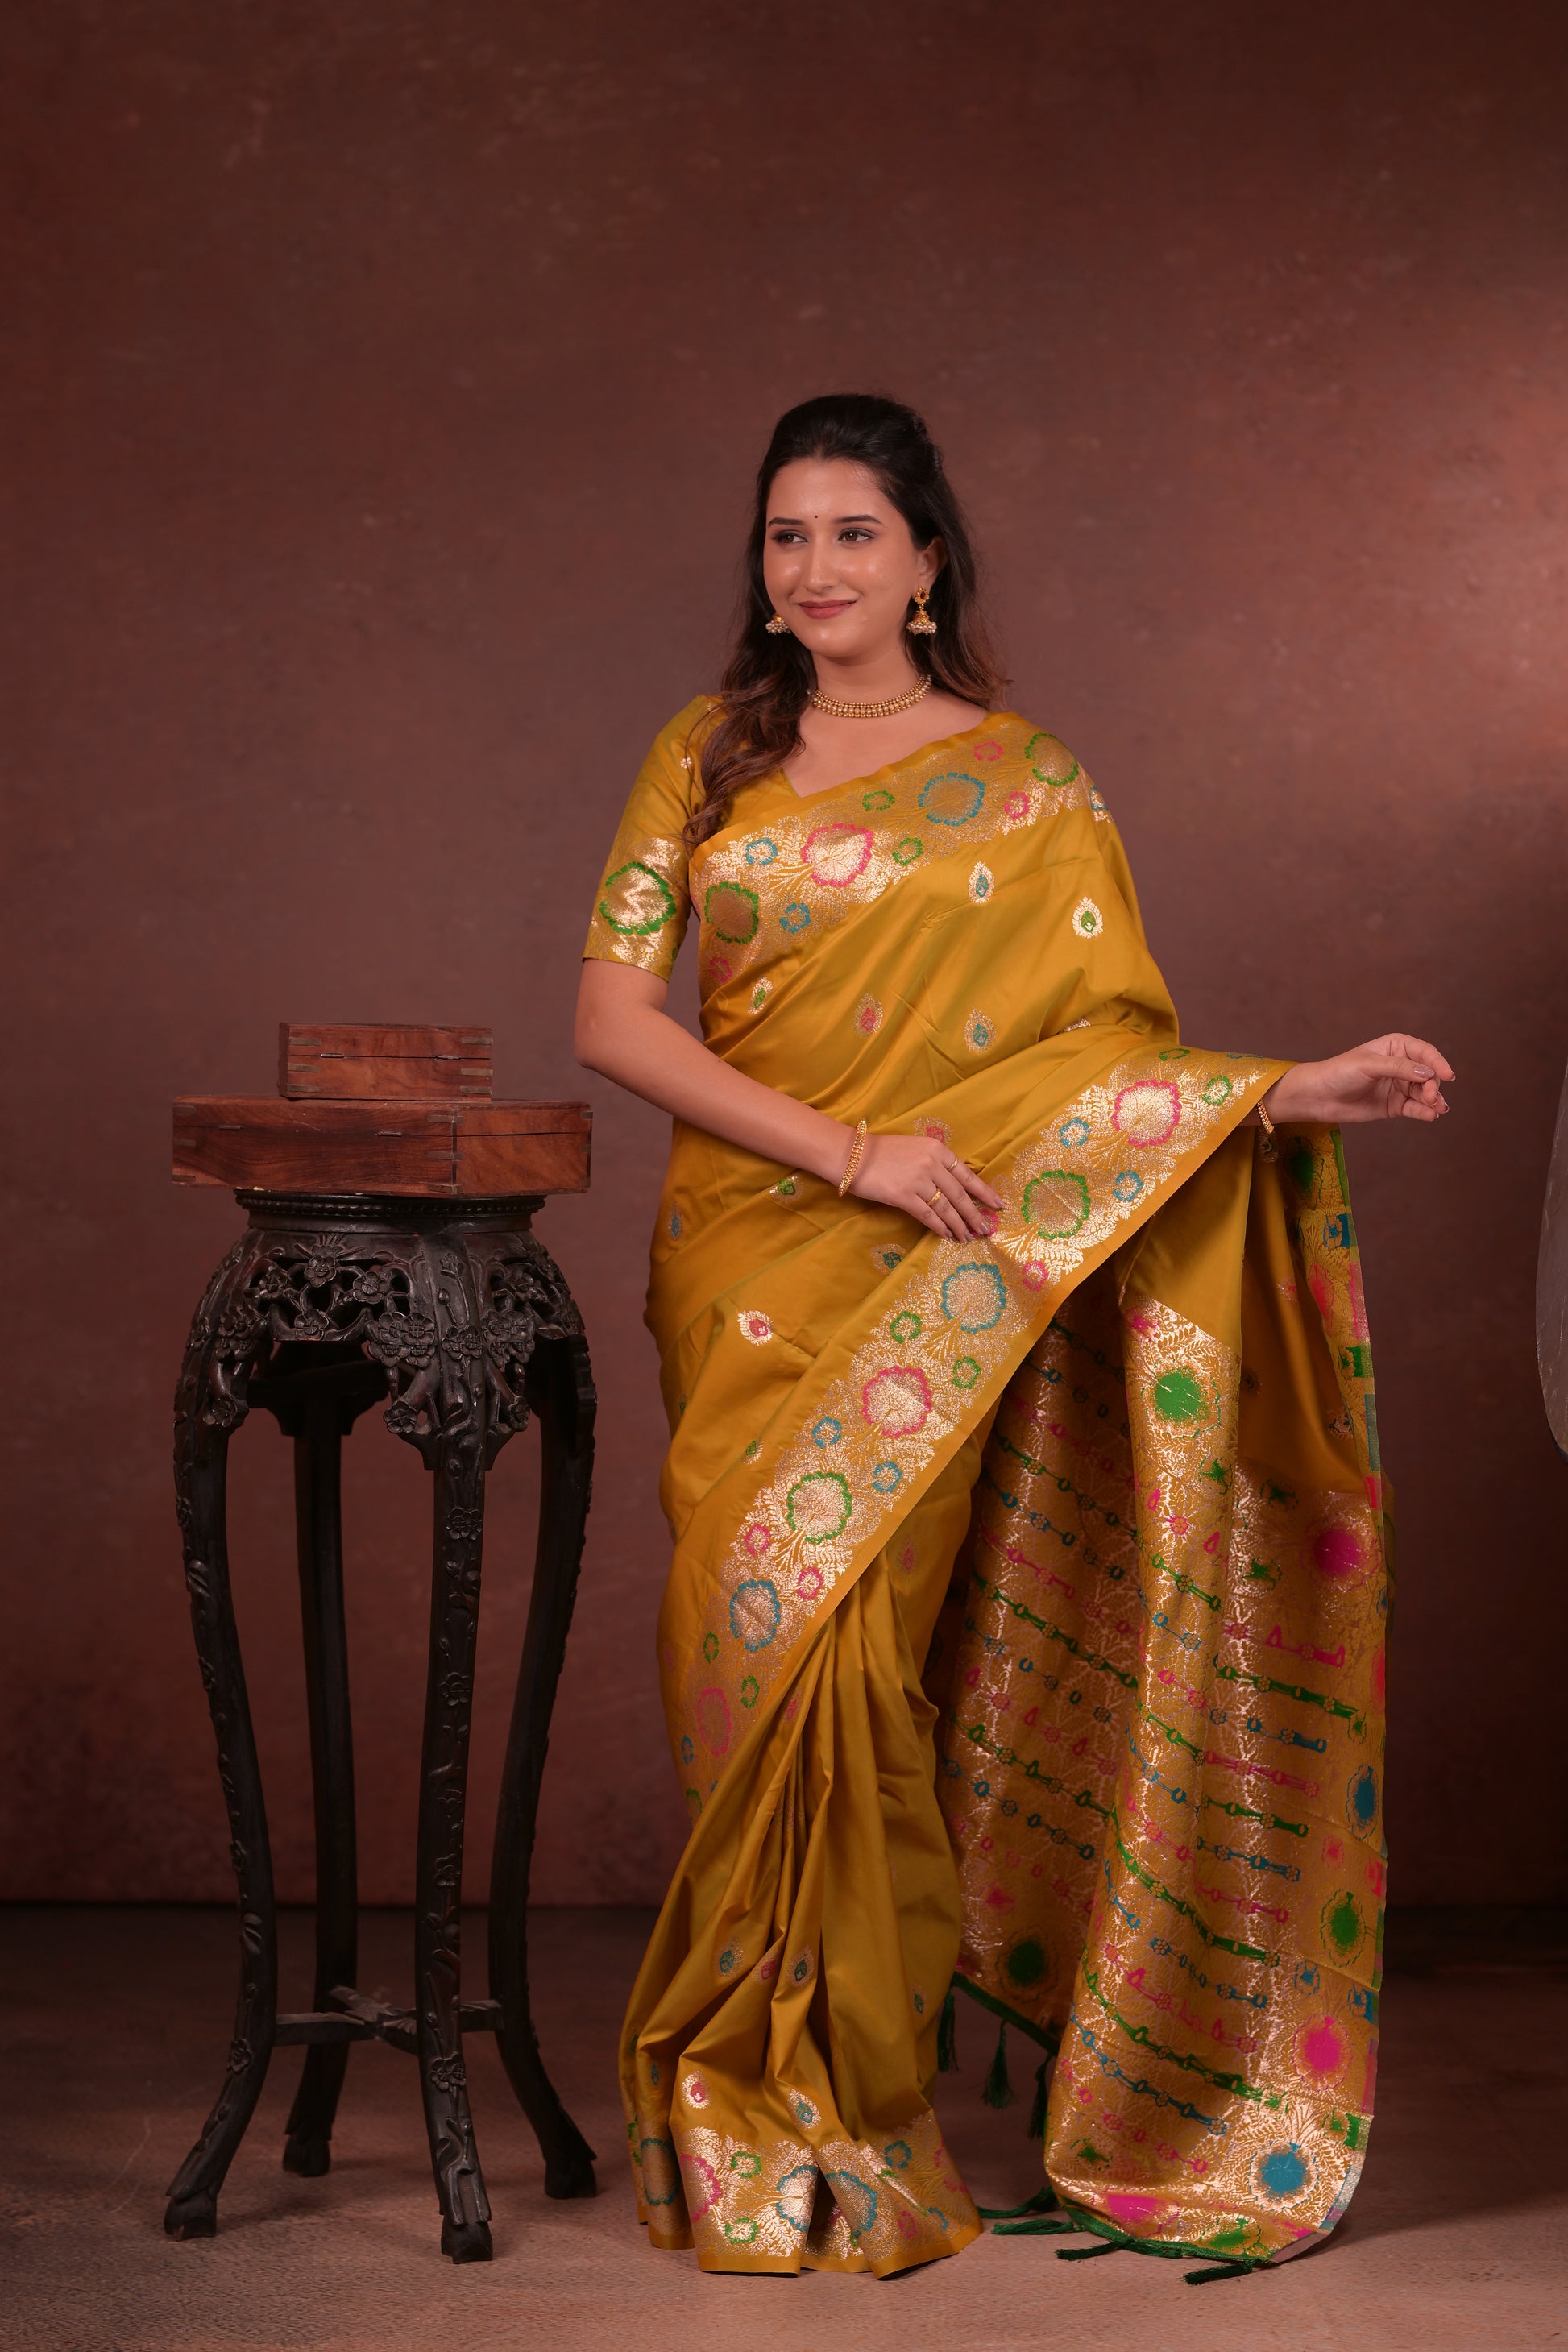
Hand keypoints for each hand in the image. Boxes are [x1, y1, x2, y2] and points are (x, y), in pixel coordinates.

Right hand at [851, 1132, 1002, 1239]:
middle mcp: (931, 1164)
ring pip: (947, 1208)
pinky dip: (940, 1227)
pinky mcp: (903, 1196)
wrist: (852, 1154)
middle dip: (975, 1215)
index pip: (967, 1174)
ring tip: (968, 1237)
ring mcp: (918, 1180)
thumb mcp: (915, 1148)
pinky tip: (948, 1235)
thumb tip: (954, 1186)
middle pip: (960, 1195)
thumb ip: (935, 1163)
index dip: (984, 1192)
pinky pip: (928, 1215)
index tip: (997, 1205)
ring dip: (960, 1225)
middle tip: (986, 1229)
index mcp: (937, 1150)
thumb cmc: (882, 1152)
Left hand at [1265, 1034, 1453, 1126]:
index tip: (1449, 1075)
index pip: (1424, 1052)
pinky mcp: (1396, 1105)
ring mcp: (1399, 1086)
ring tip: (1435, 1109)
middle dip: (1433, 1085)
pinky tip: (1430, 1115)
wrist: (1319, 1097)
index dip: (1438, 1063)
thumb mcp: (1368, 1065)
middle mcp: (1402, 1065)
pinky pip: (1415, 1108)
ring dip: (1433, 1100)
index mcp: (1396, 1046)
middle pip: (1428, 1074)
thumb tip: (1428, 1073)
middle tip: (1431, 1097)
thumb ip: (1399, 1068)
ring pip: (1425, 1092)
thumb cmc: (1339, 1073)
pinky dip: (1424, 1112)